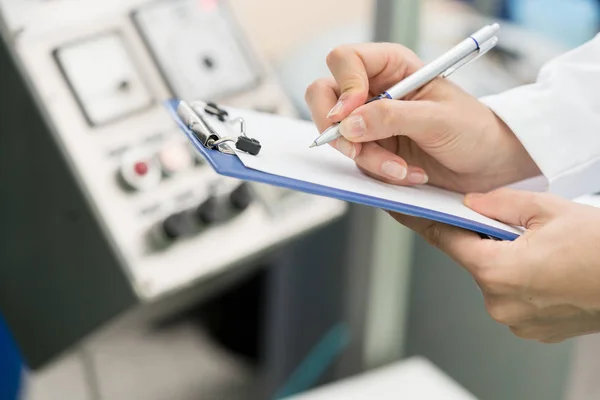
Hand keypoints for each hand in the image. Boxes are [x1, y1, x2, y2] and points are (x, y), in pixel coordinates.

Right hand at [305, 43, 540, 192]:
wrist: (486, 166)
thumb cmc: (473, 130)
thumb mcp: (438, 119)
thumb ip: (392, 117)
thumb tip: (348, 124)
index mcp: (392, 67)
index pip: (345, 60)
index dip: (343, 86)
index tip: (352, 113)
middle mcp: (374, 90)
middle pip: (324, 95)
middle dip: (336, 127)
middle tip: (356, 149)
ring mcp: (368, 122)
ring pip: (337, 134)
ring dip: (366, 157)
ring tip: (402, 170)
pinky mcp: (370, 149)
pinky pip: (354, 160)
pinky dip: (375, 171)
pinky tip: (405, 173)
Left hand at [393, 188, 599, 342]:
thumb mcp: (547, 210)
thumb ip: (498, 205)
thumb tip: (470, 204)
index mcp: (496, 270)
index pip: (445, 239)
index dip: (423, 221)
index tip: (405, 211)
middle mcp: (499, 302)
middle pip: (473, 259)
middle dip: (485, 240)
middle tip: (516, 227)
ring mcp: (515, 320)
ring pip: (494, 278)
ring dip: (506, 261)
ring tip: (543, 251)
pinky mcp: (532, 330)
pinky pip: (512, 298)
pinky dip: (521, 281)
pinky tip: (547, 270)